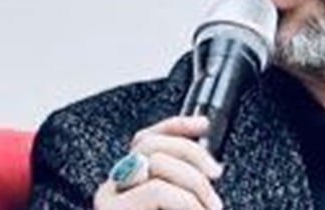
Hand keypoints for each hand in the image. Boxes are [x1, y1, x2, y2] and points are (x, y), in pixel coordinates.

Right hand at [94, 115, 223, 209]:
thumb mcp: (179, 204)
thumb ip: (182, 186)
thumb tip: (209, 166)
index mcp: (127, 184)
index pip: (145, 139)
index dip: (175, 125)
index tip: (203, 124)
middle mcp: (113, 188)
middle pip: (150, 144)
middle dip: (192, 152)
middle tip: (215, 174)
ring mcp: (109, 199)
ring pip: (157, 162)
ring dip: (194, 183)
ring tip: (209, 208)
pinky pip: (157, 189)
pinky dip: (186, 201)